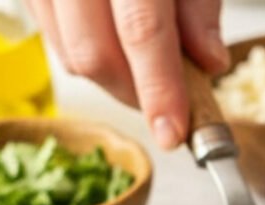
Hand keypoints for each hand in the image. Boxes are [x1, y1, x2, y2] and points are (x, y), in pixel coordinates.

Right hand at [27, 0, 229, 148]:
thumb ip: (200, 9)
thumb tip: (210, 64)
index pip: (142, 29)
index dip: (160, 88)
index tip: (174, 132)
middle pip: (93, 54)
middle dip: (136, 94)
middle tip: (171, 105)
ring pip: (70, 55)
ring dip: (116, 79)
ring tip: (149, 67)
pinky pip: (54, 40)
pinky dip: (91, 55)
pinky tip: (116, 43)